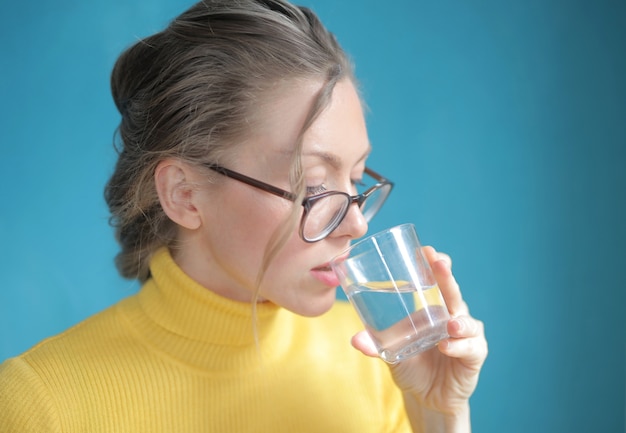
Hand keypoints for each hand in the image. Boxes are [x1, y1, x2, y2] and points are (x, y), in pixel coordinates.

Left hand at [351, 246, 487, 415]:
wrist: (427, 398)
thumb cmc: (412, 366)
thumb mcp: (391, 353)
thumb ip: (375, 345)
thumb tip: (355, 339)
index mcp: (432, 309)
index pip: (436, 281)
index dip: (433, 265)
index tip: (425, 250)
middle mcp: (451, 317)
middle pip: (452, 292)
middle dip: (446, 277)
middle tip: (439, 262)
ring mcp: (464, 335)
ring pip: (466, 320)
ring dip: (459, 319)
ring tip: (449, 323)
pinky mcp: (473, 355)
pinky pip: (471, 347)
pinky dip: (460, 346)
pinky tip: (448, 346)